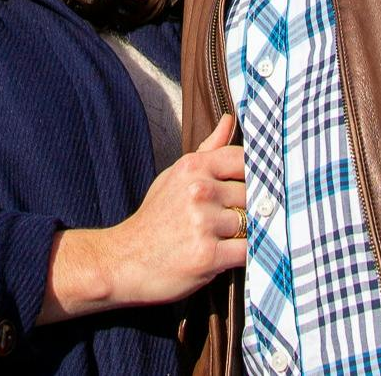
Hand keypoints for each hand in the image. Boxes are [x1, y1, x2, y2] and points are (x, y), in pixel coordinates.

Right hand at [39, 115, 247, 320]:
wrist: (124, 260)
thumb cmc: (154, 218)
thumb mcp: (175, 176)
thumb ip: (208, 150)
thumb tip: (228, 119)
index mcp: (192, 167)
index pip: (243, 159)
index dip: (255, 175)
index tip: (252, 187)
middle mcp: (199, 191)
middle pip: (252, 194)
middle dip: (248, 209)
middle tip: (229, 221)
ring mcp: (203, 223)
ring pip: (252, 223)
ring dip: (245, 234)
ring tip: (223, 240)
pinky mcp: (208, 255)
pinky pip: (248, 251)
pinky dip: (246, 256)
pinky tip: (228, 255)